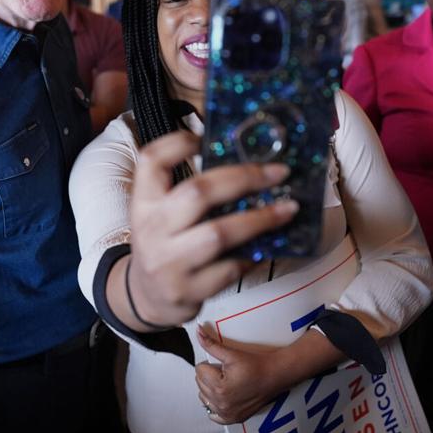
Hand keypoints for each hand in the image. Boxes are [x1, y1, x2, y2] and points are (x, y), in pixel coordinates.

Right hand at [125, 131, 297, 327]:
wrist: (146, 297)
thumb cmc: (164, 244)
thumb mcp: (162, 214)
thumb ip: (188, 190)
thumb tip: (247, 160)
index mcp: (144, 203)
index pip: (151, 161)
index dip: (179, 142)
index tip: (206, 136)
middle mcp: (152, 229)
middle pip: (198, 192)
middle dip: (245, 178)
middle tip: (278, 172)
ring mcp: (168, 263)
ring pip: (218, 233)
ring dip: (260, 219)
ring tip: (288, 209)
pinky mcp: (187, 290)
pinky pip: (230, 269)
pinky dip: (252, 255)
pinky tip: (267, 246)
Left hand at [195, 326, 290, 424]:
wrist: (274, 376)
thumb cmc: (256, 365)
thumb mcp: (231, 354)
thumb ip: (211, 344)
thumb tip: (198, 332)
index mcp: (219, 388)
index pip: (199, 370)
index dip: (210, 363)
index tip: (222, 364)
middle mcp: (222, 404)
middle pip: (200, 384)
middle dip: (209, 376)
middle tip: (225, 372)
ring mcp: (227, 413)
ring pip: (204, 397)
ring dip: (210, 389)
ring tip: (226, 382)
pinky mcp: (232, 419)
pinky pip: (212, 414)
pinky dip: (215, 405)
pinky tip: (223, 397)